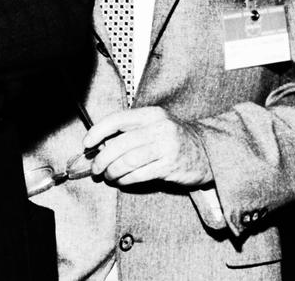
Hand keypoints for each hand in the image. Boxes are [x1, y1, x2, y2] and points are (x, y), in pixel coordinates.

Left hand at [81, 106, 213, 187]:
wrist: (207, 151)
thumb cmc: (175, 139)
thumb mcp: (156, 126)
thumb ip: (132, 131)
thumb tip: (102, 144)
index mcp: (152, 114)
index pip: (118, 119)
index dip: (98, 131)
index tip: (87, 143)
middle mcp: (159, 128)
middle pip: (119, 144)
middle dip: (102, 159)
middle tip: (96, 168)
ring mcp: (166, 147)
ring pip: (127, 161)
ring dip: (112, 172)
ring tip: (109, 176)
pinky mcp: (169, 167)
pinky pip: (138, 175)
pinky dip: (125, 180)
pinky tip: (122, 181)